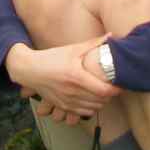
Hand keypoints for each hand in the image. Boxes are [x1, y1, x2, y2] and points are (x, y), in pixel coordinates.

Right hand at [5, 39, 119, 122]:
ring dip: (101, 102)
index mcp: (77, 76)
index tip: (119, 84)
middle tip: (112, 87)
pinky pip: (83, 113)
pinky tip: (91, 99)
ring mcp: (67, 101)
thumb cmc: (52, 58)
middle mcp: (73, 92)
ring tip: (103, 93)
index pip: (103, 90)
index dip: (115, 89)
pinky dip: (91, 108)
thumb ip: (93, 44)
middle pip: (101, 101)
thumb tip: (111, 36)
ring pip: (93, 108)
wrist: (30, 70)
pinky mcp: (63, 106)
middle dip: (110, 95)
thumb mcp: (72, 49)